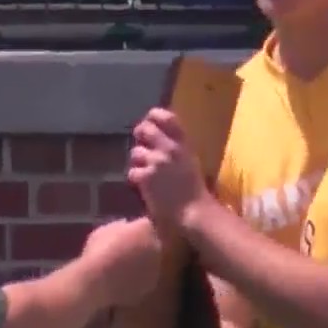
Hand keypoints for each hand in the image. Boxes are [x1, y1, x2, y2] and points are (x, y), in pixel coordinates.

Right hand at [81, 218, 163, 306]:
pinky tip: (124, 280)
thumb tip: (124, 225)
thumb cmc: (99, 252)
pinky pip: (146, 277)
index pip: (144, 225)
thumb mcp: (101, 232)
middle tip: (126, 251)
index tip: (125, 234)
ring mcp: (156, 265)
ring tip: (123, 268)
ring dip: (141, 262)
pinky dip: (139, 277)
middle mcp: (156, 245)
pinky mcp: (152, 283)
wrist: (101, 283)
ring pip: (151, 261)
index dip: (135, 230)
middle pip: (151, 242)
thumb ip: (117, 227)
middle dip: (142, 245)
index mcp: (144, 228)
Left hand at [127, 108, 212, 231]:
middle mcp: (169, 149)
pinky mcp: (145, 178)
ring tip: (146, 171)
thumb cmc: (195, 189)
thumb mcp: (190, 161)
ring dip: (138, 161)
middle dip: (140, 135)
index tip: (151, 121)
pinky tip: (143, 186)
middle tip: (143, 144)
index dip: (154, 116)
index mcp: (184, 144)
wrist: (194, 212)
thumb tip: (160, 136)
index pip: (166, 117)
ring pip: (136, 152)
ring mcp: (156, 162)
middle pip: (144, 129)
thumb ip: (177, 148)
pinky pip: (133, 171)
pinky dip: (136, 179)